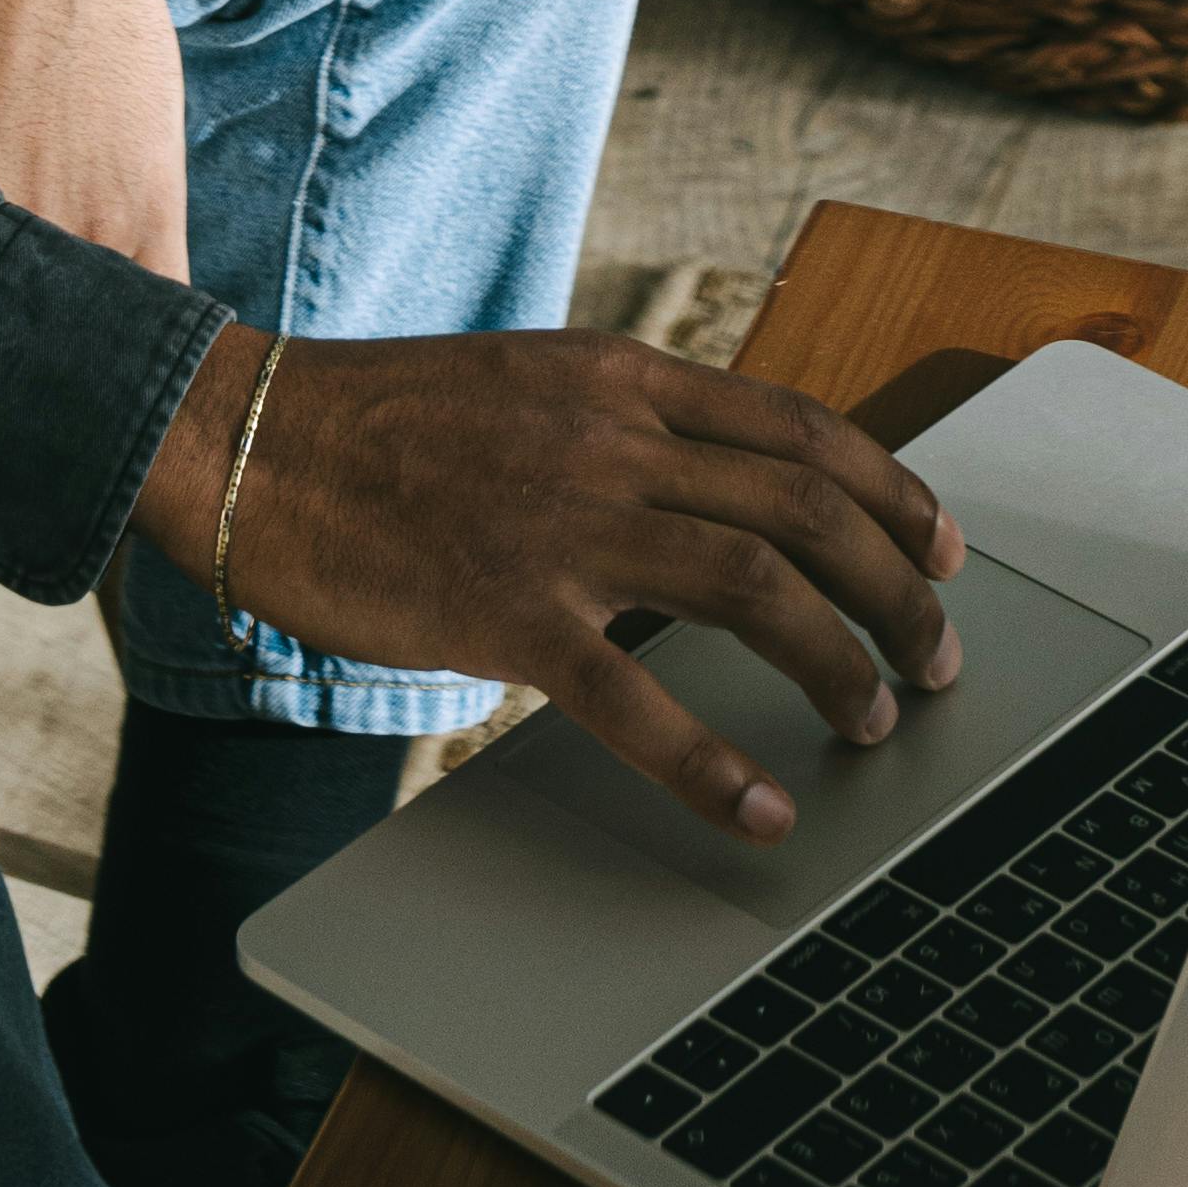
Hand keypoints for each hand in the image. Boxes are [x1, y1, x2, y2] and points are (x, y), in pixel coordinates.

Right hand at [135, 323, 964, 841]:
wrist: (247, 439)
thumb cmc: (376, 422)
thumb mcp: (525, 385)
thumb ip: (620, 426)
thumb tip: (715, 489)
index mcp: (619, 377)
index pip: (800, 425)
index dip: (894, 490)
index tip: (941, 547)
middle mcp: (611, 437)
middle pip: (807, 504)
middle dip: (898, 587)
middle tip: (938, 658)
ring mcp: (563, 521)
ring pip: (756, 584)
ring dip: (840, 661)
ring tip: (875, 723)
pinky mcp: (506, 609)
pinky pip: (637, 697)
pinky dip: (714, 763)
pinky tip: (760, 809)